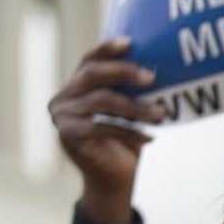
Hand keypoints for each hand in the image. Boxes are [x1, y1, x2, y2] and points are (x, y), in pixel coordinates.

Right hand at [48, 37, 164, 223]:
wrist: (115, 180)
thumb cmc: (124, 141)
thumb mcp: (126, 109)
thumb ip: (128, 89)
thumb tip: (155, 65)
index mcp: (74, 86)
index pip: (89, 60)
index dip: (108, 49)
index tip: (131, 43)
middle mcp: (62, 98)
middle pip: (91, 74)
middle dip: (123, 71)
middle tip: (152, 76)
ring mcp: (61, 116)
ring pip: (101, 99)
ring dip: (135, 105)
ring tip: (161, 113)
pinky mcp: (68, 135)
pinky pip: (103, 125)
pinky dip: (130, 130)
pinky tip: (150, 136)